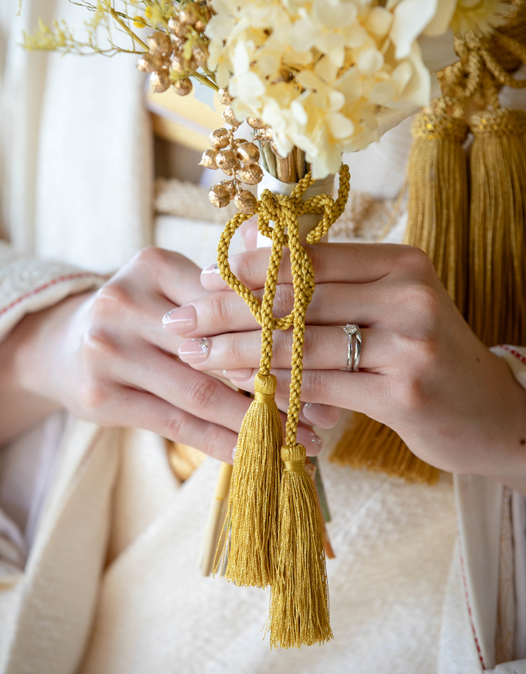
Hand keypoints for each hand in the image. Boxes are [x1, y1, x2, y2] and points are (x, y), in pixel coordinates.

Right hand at [15, 248, 318, 461]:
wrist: (56, 346)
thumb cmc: (136, 317)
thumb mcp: (170, 287)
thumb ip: (225, 295)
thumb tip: (306, 315)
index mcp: (154, 264)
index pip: (231, 302)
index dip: (282, 333)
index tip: (328, 361)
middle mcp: (125, 301)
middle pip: (218, 348)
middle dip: (278, 383)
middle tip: (324, 414)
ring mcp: (107, 350)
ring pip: (201, 391)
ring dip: (256, 422)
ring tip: (300, 442)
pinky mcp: (100, 395)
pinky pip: (176, 422)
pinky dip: (219, 441)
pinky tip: (254, 453)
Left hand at [163, 244, 525, 483]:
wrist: (493, 415)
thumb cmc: (426, 356)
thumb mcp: (390, 308)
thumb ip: (333, 291)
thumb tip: (247, 276)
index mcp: (400, 262)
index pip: (308, 258)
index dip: (249, 270)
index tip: (201, 282)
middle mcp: (407, 294)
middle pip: (297, 298)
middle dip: (228, 312)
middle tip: (179, 322)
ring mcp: (409, 343)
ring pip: (301, 344)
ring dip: (238, 354)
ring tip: (194, 357)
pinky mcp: (403, 393)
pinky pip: (320, 387)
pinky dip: (275, 389)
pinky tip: (240, 390)